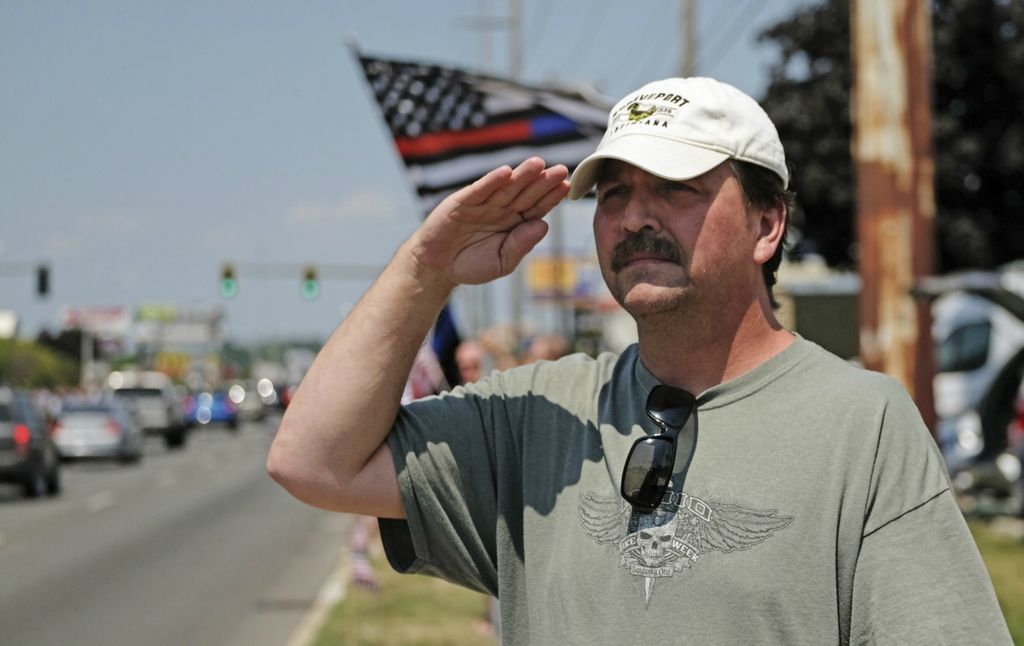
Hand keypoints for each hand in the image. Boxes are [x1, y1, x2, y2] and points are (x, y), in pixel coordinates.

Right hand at [408, 157, 568, 286]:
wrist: (437, 268)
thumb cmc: (471, 265)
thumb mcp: (501, 262)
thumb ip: (521, 245)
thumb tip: (543, 225)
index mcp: (515, 223)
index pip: (537, 207)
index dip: (551, 197)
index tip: (567, 187)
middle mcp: (501, 209)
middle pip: (525, 193)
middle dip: (542, 181)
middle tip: (561, 169)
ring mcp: (482, 204)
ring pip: (505, 188)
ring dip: (521, 175)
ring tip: (538, 164)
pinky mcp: (462, 202)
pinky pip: (479, 191)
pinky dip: (490, 181)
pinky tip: (505, 172)